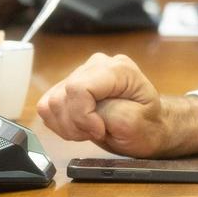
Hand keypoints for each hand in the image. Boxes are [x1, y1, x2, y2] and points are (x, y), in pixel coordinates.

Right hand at [36, 53, 197, 157]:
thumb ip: (109, 113)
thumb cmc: (147, 125)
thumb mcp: (135, 123)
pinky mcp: (70, 86)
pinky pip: (48, 106)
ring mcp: (82, 73)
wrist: (150, 126)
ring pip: (51, 102)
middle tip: (98, 132)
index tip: (99, 130)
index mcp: (118, 69)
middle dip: (76, 123)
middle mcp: (98, 65)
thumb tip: (86, 110)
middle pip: (63, 96)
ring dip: (67, 125)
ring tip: (90, 129)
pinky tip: (80, 126)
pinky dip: (60, 123)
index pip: (79, 87)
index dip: (83, 115)